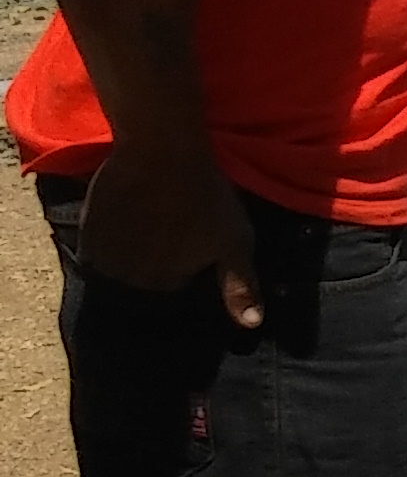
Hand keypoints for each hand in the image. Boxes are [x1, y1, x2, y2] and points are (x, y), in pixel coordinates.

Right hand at [81, 139, 259, 328]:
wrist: (162, 151)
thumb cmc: (205, 198)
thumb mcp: (234, 242)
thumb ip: (240, 286)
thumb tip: (252, 325)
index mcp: (160, 285)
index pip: (169, 299)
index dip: (183, 280)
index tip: (192, 262)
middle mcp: (124, 277)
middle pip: (139, 286)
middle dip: (154, 272)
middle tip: (170, 240)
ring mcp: (100, 252)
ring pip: (116, 268)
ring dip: (130, 257)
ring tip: (150, 231)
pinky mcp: (85, 227)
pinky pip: (97, 246)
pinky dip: (111, 240)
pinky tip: (131, 220)